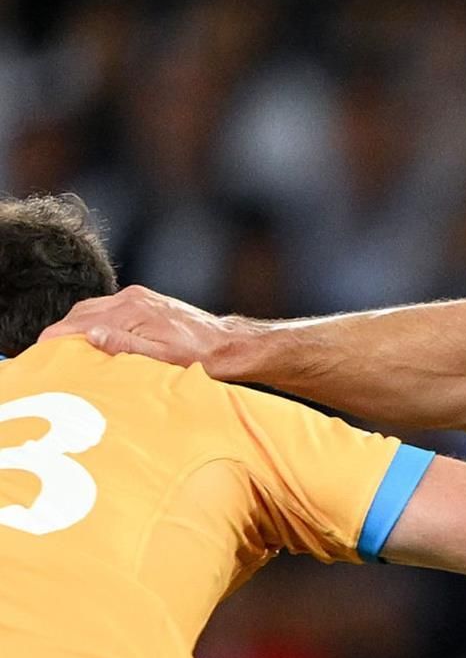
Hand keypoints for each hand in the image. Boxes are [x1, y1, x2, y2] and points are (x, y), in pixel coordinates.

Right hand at [39, 285, 246, 370]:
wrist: (230, 344)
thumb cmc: (201, 356)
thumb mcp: (162, 359)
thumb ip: (124, 346)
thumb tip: (90, 336)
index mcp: (131, 311)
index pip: (79, 322)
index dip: (57, 338)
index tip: (44, 352)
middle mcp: (131, 299)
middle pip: (81, 313)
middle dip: (63, 333)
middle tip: (50, 355)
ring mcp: (138, 298)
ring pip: (93, 310)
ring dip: (77, 328)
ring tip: (67, 351)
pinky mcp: (145, 302)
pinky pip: (108, 310)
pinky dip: (94, 323)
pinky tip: (93, 340)